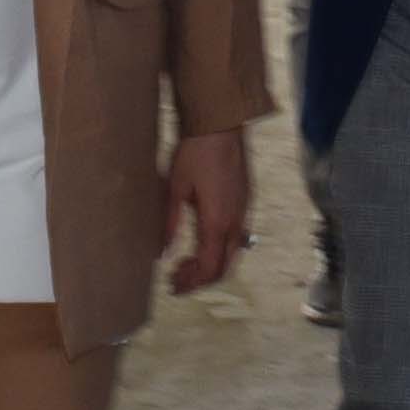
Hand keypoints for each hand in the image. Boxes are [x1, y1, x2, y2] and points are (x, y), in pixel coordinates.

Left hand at [165, 128, 248, 292]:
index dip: (191, 283)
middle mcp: (236, 222)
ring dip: (211, 264)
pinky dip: (219, 249)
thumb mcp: (174, 188)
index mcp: (217, 222)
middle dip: (200, 280)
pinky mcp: (246, 201)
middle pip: (224, 267)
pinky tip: (202, 241)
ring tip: (186, 263)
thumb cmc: (195, 152)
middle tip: (176, 280)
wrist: (221, 123)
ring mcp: (244, 212)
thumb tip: (163, 252)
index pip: (209, 268)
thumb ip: (169, 223)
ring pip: (232, 254)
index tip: (172, 285)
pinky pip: (237, 237)